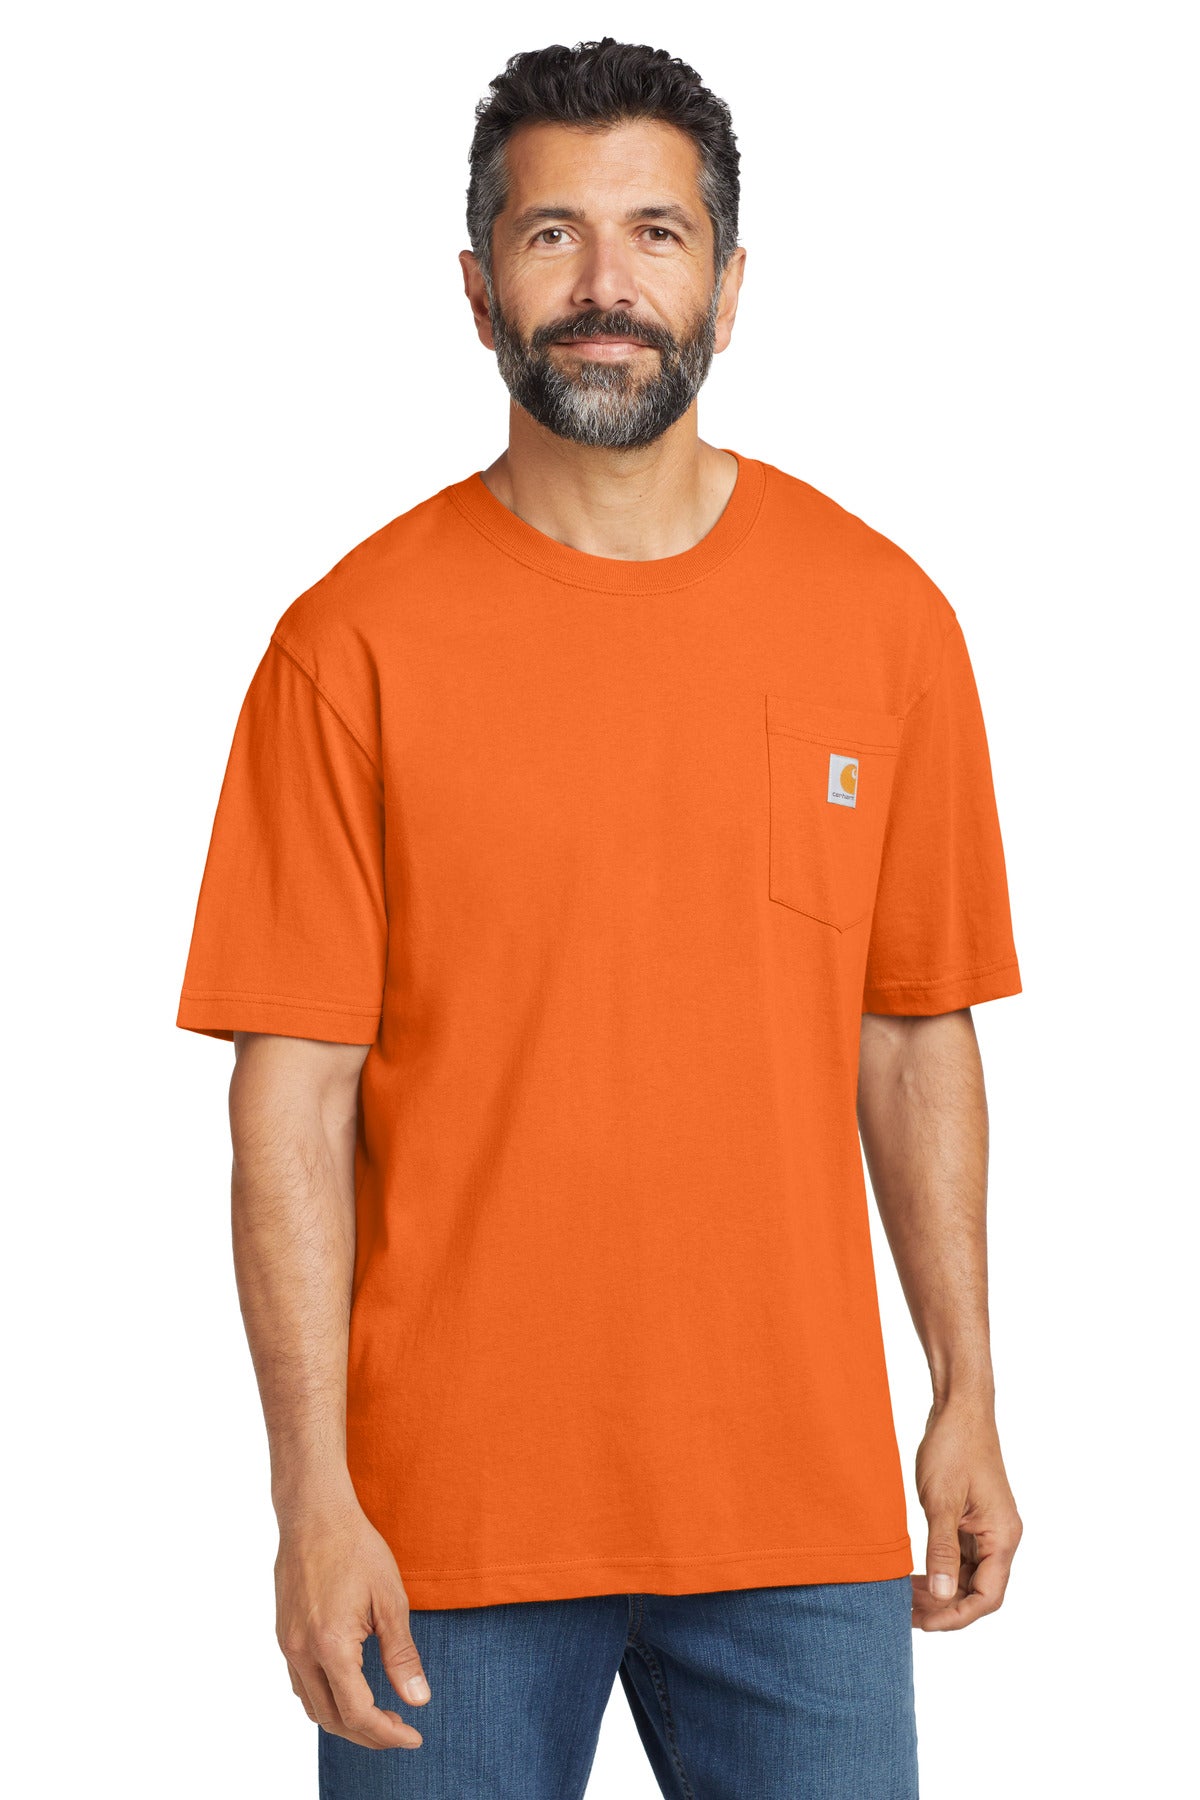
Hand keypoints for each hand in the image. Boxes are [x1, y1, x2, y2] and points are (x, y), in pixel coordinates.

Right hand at [275, 1495, 431, 1747]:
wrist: (314, 1513)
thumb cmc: (356, 1548)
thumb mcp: (390, 1600)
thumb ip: (402, 1655)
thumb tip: (418, 1700)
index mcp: (331, 1645)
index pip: (358, 1713)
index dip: (388, 1734)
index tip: (413, 1737)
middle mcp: (302, 1652)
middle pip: (333, 1719)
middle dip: (369, 1734)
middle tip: (401, 1729)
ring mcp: (288, 1645)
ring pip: (313, 1707)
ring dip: (345, 1721)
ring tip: (379, 1714)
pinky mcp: (283, 1635)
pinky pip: (301, 1685)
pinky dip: (325, 1699)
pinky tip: (350, 1687)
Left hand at [912, 1395, 1022, 1630]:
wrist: (958, 1407)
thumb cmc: (954, 1447)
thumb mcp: (941, 1502)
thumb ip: (943, 1551)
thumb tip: (942, 1596)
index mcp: (1002, 1536)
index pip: (987, 1597)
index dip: (956, 1616)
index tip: (924, 1623)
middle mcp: (1001, 1537)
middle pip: (979, 1591)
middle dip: (944, 1607)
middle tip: (905, 1612)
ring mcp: (987, 1528)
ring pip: (968, 1576)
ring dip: (940, 1590)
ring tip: (905, 1598)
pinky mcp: (973, 1518)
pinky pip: (961, 1557)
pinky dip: (940, 1569)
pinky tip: (916, 1575)